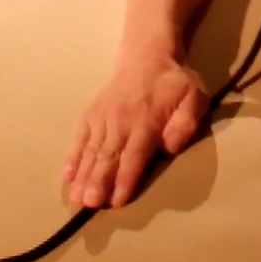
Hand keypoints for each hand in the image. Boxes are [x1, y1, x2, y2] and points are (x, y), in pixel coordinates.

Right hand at [64, 53, 208, 207]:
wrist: (146, 56)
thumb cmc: (173, 83)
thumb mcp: (194, 97)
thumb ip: (185, 123)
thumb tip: (169, 149)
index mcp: (146, 121)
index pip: (134, 155)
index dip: (125, 179)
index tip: (116, 201)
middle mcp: (120, 121)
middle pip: (108, 156)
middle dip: (98, 182)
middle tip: (90, 205)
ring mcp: (102, 118)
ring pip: (92, 151)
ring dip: (83, 176)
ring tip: (76, 198)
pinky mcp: (90, 116)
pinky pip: (80, 139)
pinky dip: (73, 158)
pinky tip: (67, 176)